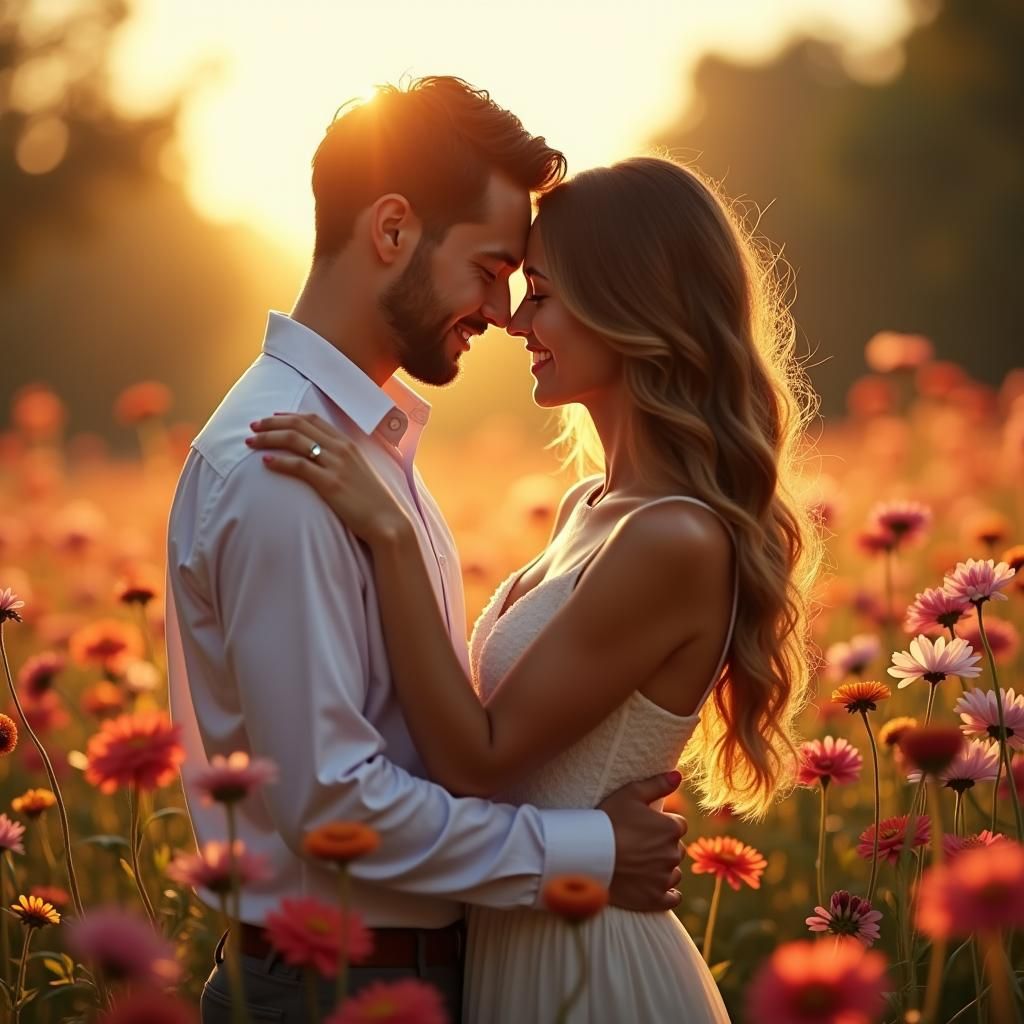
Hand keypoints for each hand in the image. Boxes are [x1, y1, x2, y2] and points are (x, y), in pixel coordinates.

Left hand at [247, 413, 411, 544]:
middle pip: (299, 425)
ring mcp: (335, 465)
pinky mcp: (329, 483)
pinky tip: (265, 462)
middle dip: (272, 423)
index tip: (271, 418)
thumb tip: (322, 458)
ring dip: (269, 438)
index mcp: (348, 443)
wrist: (387, 520)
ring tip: (251, 442)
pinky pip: (298, 466)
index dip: (289, 416)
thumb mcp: (359, 471)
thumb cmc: (372, 500)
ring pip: (294, 441)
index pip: (313, 419)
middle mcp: (341, 449)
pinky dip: (279, 461)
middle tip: (253, 426)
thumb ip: (341, 460)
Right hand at [598, 771, 687, 912]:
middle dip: (663, 846)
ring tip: (640, 864)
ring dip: (663, 868)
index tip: (645, 826)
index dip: (662, 824)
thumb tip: (679, 775)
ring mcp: (665, 878)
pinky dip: (667, 893)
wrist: (587, 855)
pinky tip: (654, 886)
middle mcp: (673, 854)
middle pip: (676, 848)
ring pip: (674, 872)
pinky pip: (673, 897)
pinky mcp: (656, 899)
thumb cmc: (608, 820)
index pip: (678, 825)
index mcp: (671, 828)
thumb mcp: (630, 793)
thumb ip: (658, 784)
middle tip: (639, 845)